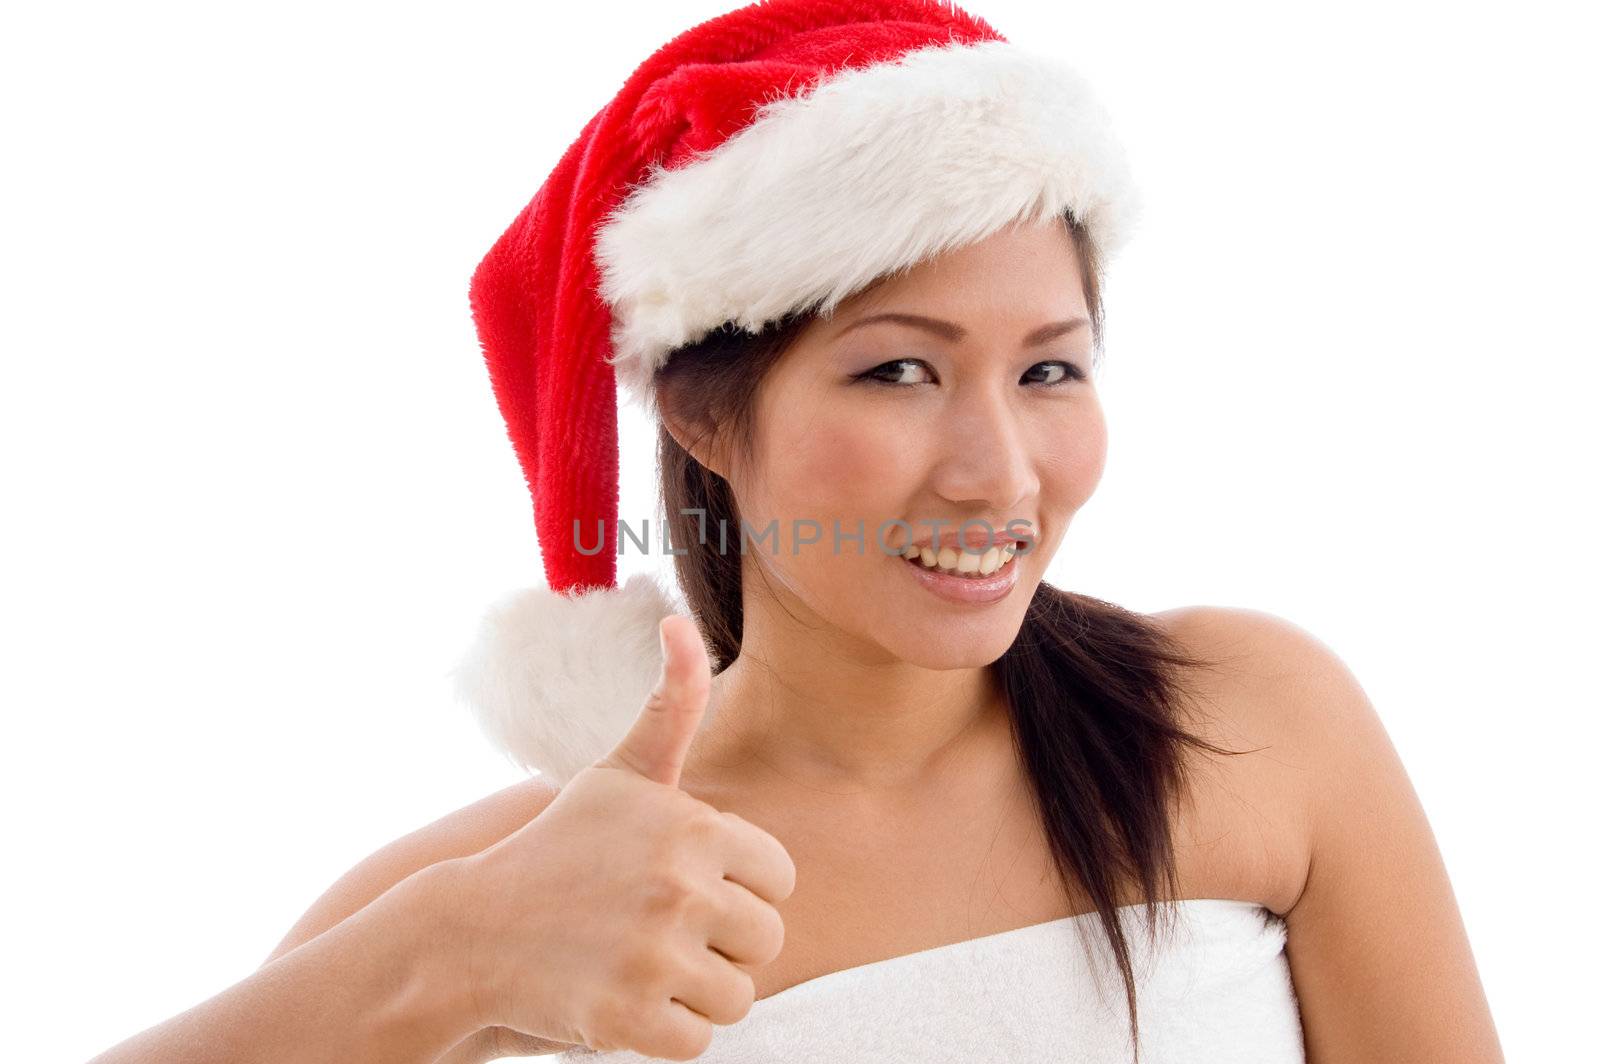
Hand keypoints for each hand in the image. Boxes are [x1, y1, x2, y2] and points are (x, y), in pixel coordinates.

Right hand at [453, 615, 795, 1059]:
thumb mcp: (617, 774)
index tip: (687, 886)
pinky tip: (624, 999)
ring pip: (737, 994)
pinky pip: (698, 1040)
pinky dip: (666, 1032)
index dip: (738, 887)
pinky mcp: (630, 1018)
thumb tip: (683, 623)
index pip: (779, 878)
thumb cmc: (559, 848)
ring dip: (695, 990)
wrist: (470, 930)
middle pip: (765, 939)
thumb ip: (670, 706)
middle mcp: (682, 887)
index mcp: (695, 826)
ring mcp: (656, 955)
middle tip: (659, 931)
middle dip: (720, 942)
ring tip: (641, 964)